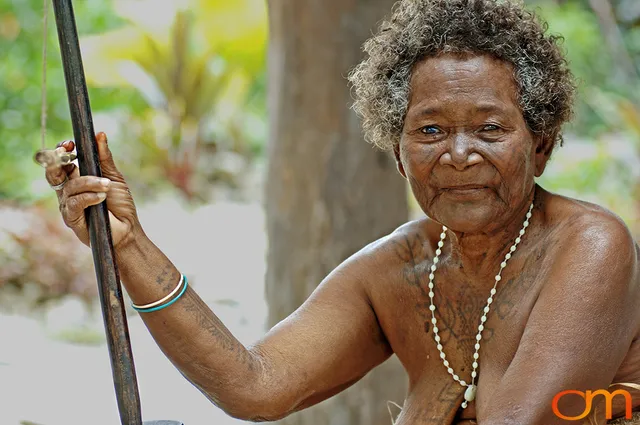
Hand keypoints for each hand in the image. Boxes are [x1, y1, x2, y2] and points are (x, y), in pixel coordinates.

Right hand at [44, 132, 141, 248]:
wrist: (127, 229)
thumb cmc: (120, 205)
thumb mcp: (114, 177)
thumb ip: (104, 158)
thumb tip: (99, 134)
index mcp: (77, 179)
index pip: (61, 162)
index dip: (61, 151)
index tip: (70, 143)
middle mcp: (69, 191)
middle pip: (52, 172)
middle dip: (57, 160)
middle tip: (68, 153)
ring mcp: (68, 204)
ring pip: (69, 186)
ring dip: (89, 182)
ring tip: (106, 186)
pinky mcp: (71, 218)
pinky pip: (73, 202)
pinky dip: (88, 197)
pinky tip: (101, 197)